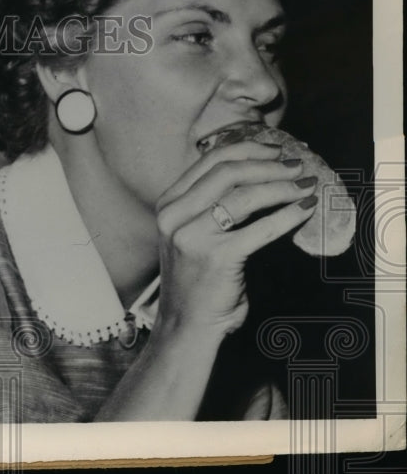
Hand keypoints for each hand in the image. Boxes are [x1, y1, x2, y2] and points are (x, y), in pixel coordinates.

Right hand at [153, 139, 317, 338]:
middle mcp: (175, 216)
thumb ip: (208, 206)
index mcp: (168, 205)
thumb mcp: (190, 234)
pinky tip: (305, 209)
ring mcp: (192, 236)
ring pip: (244, 195)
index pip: (209, 162)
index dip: (247, 149)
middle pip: (227, 172)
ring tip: (304, 185)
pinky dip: (288, 215)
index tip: (275, 150)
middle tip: (297, 165)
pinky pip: (260, 228)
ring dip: (282, 186)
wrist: (185, 324)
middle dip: (268, 164)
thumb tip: (256, 174)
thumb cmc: (195, 280)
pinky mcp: (216, 257)